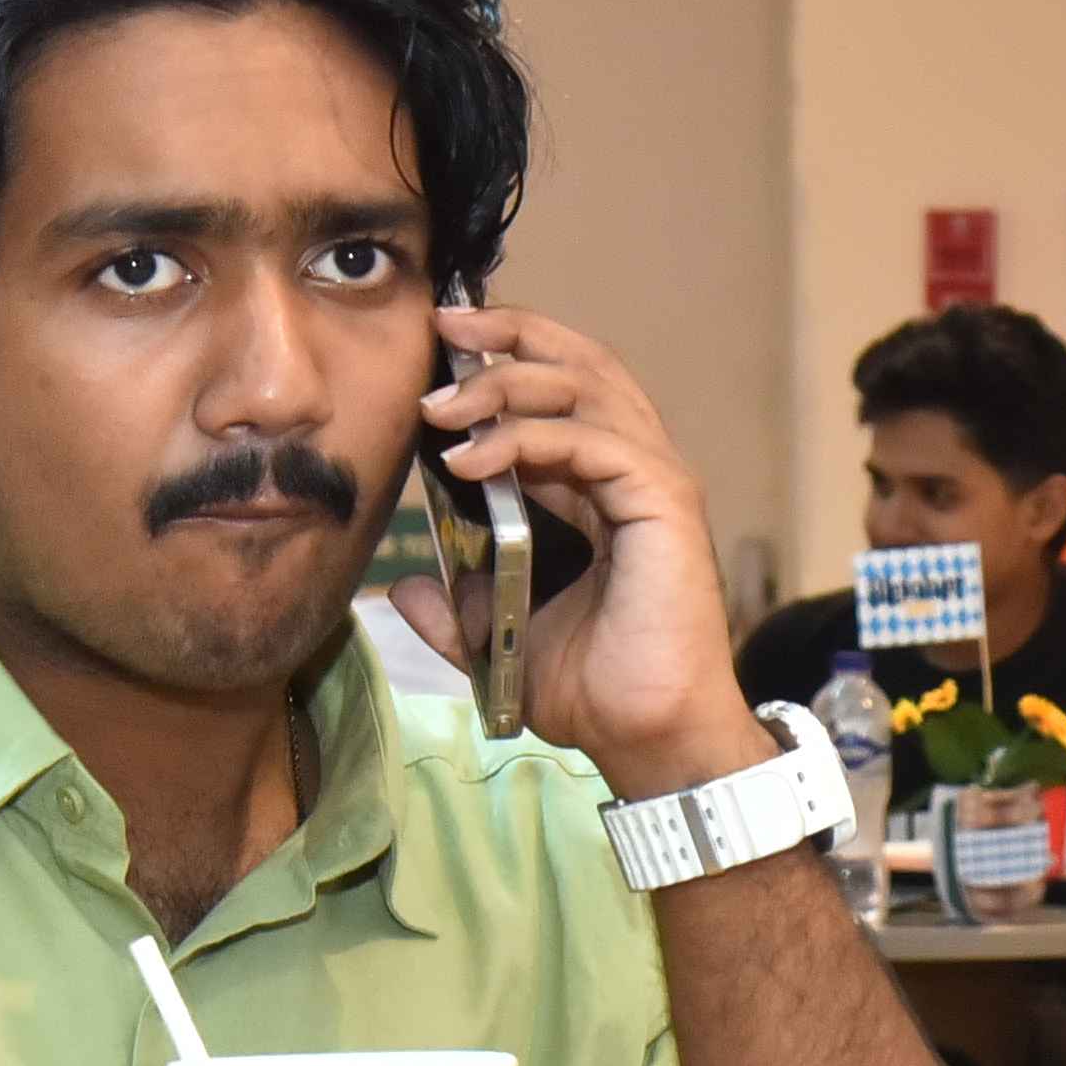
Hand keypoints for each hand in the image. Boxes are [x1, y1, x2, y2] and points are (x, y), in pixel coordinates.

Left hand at [391, 301, 757, 800]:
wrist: (646, 736)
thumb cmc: (595, 689)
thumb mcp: (500, 637)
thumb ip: (455, 608)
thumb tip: (402, 585)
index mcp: (604, 488)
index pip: (564, 389)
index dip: (509, 354)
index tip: (443, 344)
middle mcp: (636, 470)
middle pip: (582, 364)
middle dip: (511, 334)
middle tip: (444, 329)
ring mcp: (655, 482)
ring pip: (585, 389)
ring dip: (504, 385)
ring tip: (439, 406)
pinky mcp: (664, 502)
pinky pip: (591, 443)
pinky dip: (525, 440)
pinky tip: (469, 462)